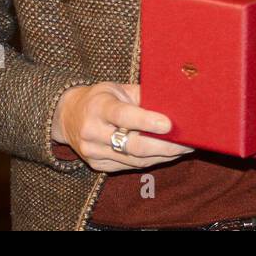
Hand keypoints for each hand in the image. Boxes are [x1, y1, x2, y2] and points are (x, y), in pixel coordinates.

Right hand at [51, 82, 193, 171]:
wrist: (68, 116)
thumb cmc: (100, 98)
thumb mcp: (117, 88)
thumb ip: (141, 96)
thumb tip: (173, 103)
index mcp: (98, 107)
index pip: (123, 116)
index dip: (147, 121)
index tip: (169, 124)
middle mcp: (92, 132)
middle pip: (132, 145)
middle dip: (164, 146)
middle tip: (188, 143)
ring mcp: (93, 152)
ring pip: (135, 160)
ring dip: (163, 156)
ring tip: (184, 149)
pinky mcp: (98, 166)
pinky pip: (130, 166)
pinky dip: (152, 160)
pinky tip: (167, 154)